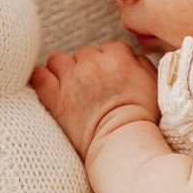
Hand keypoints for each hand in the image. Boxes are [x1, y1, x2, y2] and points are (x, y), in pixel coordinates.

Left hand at [30, 42, 159, 160]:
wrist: (122, 143)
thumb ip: (141, 63)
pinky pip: (39, 75)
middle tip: (92, 88)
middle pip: (84, 54)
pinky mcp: (55, 96)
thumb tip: (131, 56)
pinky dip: (41, 78)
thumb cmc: (142, 118)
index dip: (109, 64)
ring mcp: (71, 78)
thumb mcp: (153, 84)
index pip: (109, 49)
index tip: (111, 79)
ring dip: (63, 69)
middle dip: (87, 67)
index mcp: (118, 57)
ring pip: (58, 59)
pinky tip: (46, 85)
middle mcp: (92, 62)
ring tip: (69, 86)